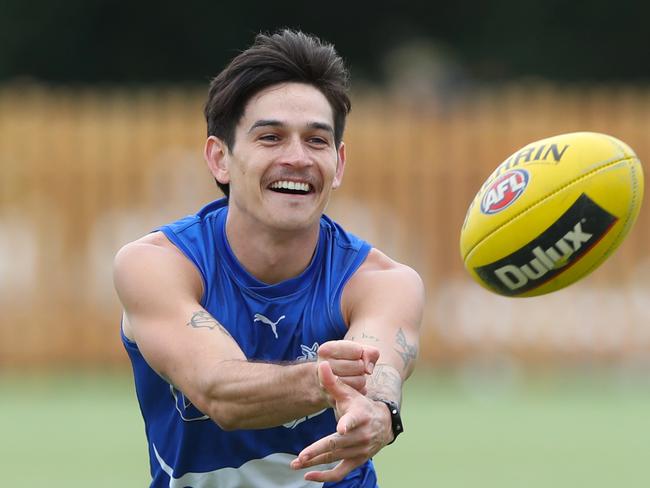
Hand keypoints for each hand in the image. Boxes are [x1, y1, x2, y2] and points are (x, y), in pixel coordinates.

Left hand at [292, 361, 392, 482]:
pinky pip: (340, 473)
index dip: (347, 425)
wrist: (383, 423)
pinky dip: (325, 477)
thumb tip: (321, 364)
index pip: (353, 421)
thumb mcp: (348, 392)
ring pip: (335, 459)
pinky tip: (308, 476)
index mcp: (359, 416)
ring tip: (296, 464)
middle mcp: (361, 435)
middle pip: (337, 444)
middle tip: (301, 456)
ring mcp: (359, 451)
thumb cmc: (360, 405)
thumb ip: (333, 381)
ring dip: (315, 463)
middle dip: (318, 451)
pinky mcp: (357, 461)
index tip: (341, 429)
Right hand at [317, 340, 378, 394]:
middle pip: (359, 366)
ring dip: (360, 379)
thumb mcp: (356, 350)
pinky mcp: (334, 399)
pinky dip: (359, 389)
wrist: (328, 380)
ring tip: (350, 376)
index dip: (360, 352)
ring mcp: (326, 385)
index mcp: (326, 350)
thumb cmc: (344, 361)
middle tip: (351, 367)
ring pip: (359, 381)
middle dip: (360, 366)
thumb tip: (368, 370)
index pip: (358, 351)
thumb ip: (369, 352)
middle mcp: (321, 366)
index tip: (351, 354)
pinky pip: (357, 394)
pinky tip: (351, 386)